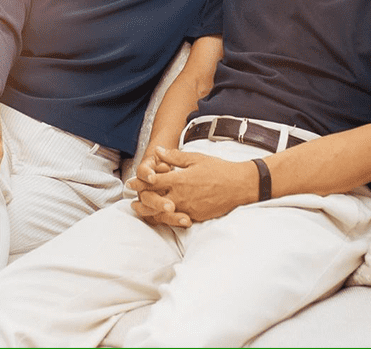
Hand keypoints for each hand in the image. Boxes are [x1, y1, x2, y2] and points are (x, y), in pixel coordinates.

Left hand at [132, 147, 254, 222]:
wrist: (239, 186)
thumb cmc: (219, 169)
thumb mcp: (195, 158)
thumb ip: (174, 157)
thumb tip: (157, 151)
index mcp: (179, 180)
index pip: (152, 182)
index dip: (139, 182)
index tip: (131, 183)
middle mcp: (181, 196)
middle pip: (153, 202)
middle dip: (141, 201)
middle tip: (132, 202)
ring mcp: (188, 208)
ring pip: (162, 214)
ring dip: (151, 212)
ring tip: (143, 211)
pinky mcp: (195, 217)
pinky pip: (176, 220)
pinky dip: (167, 219)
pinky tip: (162, 217)